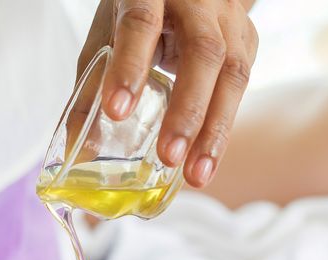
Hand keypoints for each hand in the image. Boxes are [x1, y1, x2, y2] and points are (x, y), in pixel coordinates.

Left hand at [79, 0, 258, 187]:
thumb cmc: (140, 9)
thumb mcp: (109, 33)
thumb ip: (92, 85)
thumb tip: (80, 148)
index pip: (141, 25)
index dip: (130, 68)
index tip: (117, 111)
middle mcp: (197, 2)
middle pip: (202, 52)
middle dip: (187, 110)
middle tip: (169, 156)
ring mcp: (228, 20)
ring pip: (233, 73)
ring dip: (215, 130)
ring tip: (196, 174)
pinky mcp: (247, 40)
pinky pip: (241, 87)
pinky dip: (223, 127)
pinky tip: (208, 159)